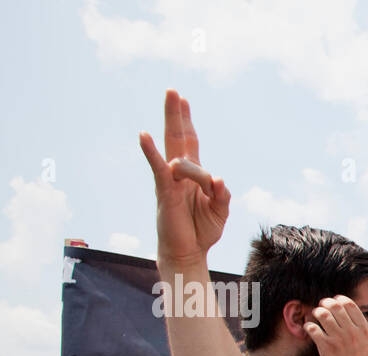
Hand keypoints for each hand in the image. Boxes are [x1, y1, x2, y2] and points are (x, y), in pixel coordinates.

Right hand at [139, 90, 230, 271]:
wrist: (187, 252)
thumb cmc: (202, 231)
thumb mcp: (220, 211)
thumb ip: (223, 195)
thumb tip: (219, 179)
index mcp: (195, 176)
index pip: (191, 143)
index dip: (188, 123)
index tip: (184, 101)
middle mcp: (180, 174)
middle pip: (178, 138)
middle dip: (176, 114)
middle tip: (172, 90)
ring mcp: (171, 180)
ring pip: (178, 152)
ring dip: (181, 134)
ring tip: (179, 115)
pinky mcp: (164, 191)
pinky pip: (158, 168)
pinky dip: (152, 152)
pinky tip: (143, 135)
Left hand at [306, 296, 367, 355]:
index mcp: (364, 331)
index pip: (351, 306)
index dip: (341, 299)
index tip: (336, 300)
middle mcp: (351, 332)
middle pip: (336, 307)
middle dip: (327, 303)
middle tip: (323, 305)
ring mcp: (338, 340)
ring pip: (323, 315)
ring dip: (318, 312)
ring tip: (317, 314)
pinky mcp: (326, 348)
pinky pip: (313, 330)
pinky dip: (309, 326)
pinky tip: (310, 328)